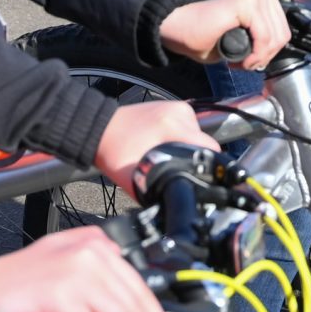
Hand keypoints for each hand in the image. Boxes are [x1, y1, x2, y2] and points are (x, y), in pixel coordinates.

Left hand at [91, 100, 215, 193]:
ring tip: (167, 154)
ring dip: (188, 147)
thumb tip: (175, 205)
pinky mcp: (172, 106)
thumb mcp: (135, 179)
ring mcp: (176, 108)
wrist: (100, 129)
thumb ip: (158, 190)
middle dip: (195, 158)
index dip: (209, 166)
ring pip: (197, 135)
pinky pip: (188, 127)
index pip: (210, 147)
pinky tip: (165, 143)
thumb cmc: (113, 152)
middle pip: (204, 142)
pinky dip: (181, 137)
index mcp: (172, 127)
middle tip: (175, 167)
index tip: (199, 177)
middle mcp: (178, 113)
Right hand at [159, 0, 285, 68]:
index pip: (284, 30)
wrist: (180, 29)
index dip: (269, 53)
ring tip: (239, 62)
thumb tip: (277, 49)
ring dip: (258, 58)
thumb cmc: (207, 36)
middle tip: (244, 64)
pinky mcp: (246, 2)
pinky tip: (239, 60)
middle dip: (264, 57)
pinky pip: (264, 37)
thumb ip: (264, 37)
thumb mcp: (246, 37)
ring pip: (275, 38)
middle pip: (283, 35)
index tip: (250, 61)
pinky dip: (254, 55)